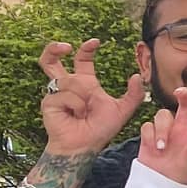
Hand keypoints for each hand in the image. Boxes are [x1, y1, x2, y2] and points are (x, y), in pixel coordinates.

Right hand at [38, 40, 144, 156]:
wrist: (84, 145)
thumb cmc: (101, 129)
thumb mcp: (123, 110)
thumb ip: (133, 94)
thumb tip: (137, 76)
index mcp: (85, 83)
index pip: (82, 59)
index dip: (87, 49)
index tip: (96, 42)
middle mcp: (68, 85)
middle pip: (51, 60)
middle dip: (53, 49)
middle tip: (65, 46)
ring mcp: (56, 93)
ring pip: (69, 80)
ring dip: (82, 97)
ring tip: (83, 112)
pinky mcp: (48, 102)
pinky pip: (66, 95)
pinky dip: (76, 106)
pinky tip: (75, 116)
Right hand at [135, 87, 186, 183]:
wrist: (159, 181)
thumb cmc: (177, 173)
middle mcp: (181, 129)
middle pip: (183, 105)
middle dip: (183, 95)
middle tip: (180, 91)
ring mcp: (165, 130)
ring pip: (163, 114)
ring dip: (162, 128)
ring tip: (162, 147)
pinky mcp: (150, 134)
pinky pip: (147, 125)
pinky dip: (150, 135)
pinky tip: (153, 149)